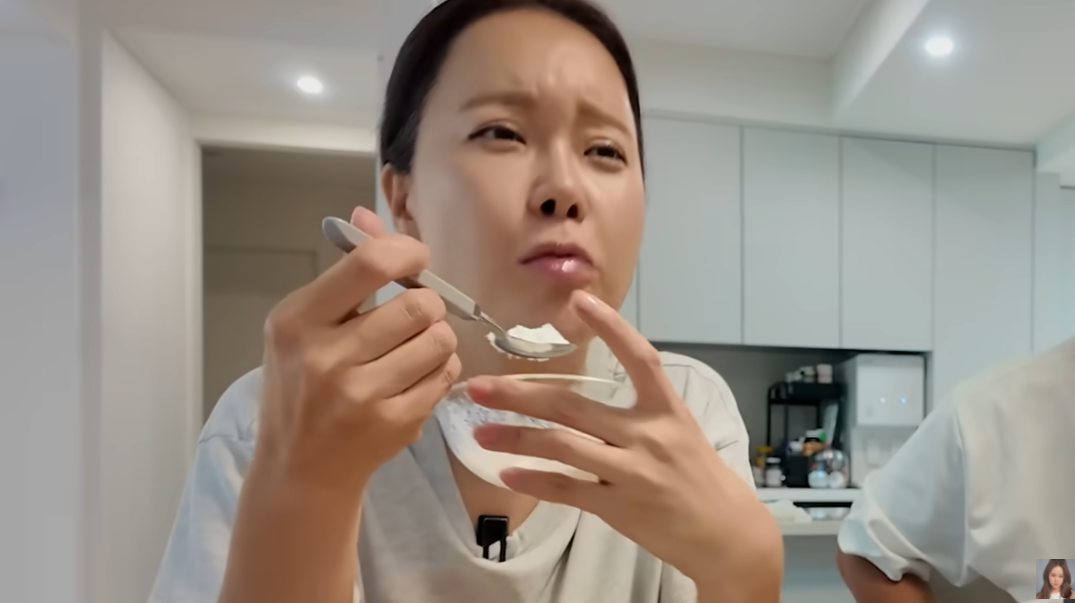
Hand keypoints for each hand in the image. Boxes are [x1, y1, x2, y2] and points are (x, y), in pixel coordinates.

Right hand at [257, 207, 461, 494]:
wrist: (301, 467)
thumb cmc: (302, 385)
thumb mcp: (305, 324)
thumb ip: (344, 272)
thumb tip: (366, 215)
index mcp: (297, 322)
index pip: (369, 264)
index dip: (407, 252)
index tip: (415, 259)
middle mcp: (325, 359)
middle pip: (417, 305)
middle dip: (427, 303)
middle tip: (416, 314)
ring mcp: (361, 396)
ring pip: (439, 340)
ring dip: (438, 337)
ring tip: (417, 346)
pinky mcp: (393, 424)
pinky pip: (446, 375)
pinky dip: (441, 370)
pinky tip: (417, 377)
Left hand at [467, 290, 780, 594]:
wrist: (726, 533)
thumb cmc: (698, 477)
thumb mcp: (679, 431)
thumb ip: (638, 410)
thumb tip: (587, 393)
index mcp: (667, 409)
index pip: (639, 357)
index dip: (611, 326)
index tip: (578, 300)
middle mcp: (648, 435)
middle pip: (573, 405)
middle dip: (519, 395)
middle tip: (478, 386)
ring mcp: (632, 472)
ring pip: (562, 446)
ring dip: (515, 438)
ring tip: (479, 432)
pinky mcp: (620, 507)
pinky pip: (567, 488)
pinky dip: (534, 480)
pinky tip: (507, 474)